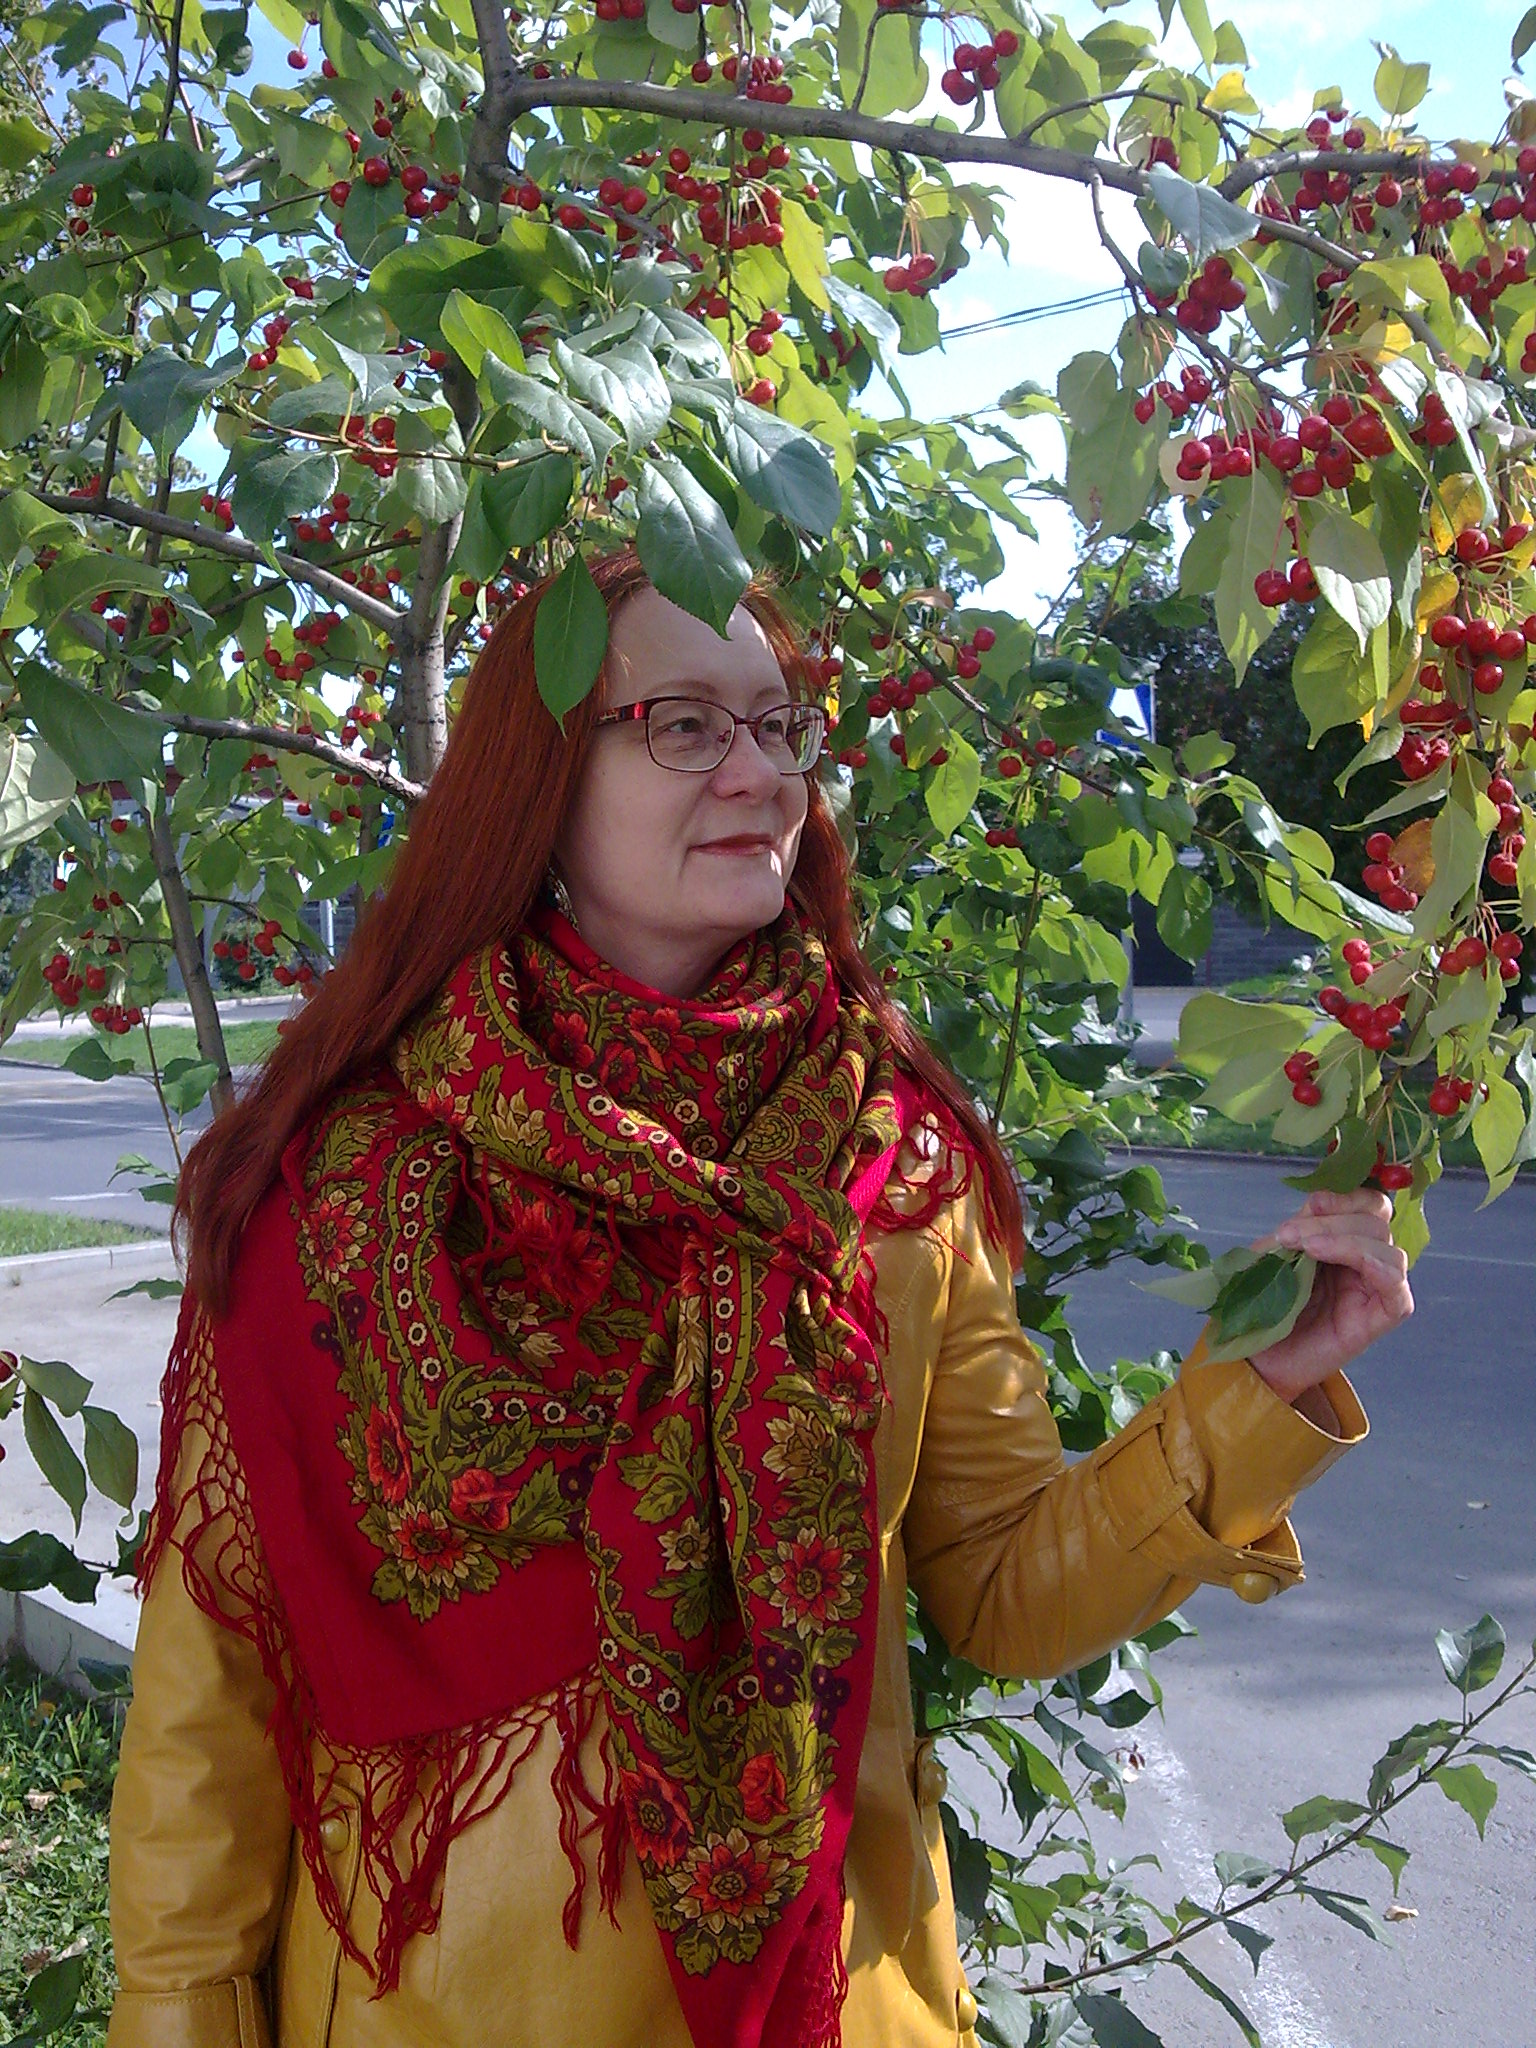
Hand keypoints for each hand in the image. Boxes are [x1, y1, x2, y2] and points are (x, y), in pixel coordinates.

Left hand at [1244, 1189, 1413, 1404]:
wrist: (1259, 1357)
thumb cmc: (1266, 1307)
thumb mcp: (1276, 1256)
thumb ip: (1300, 1227)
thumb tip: (1317, 1203)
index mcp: (1345, 1241)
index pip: (1368, 1204)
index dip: (1345, 1198)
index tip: (1312, 1204)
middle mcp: (1367, 1262)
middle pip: (1376, 1221)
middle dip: (1332, 1220)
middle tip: (1290, 1234)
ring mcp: (1377, 1289)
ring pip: (1387, 1247)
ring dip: (1343, 1238)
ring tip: (1304, 1248)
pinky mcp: (1382, 1316)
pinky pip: (1395, 1285)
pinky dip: (1368, 1262)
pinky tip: (1327, 1258)